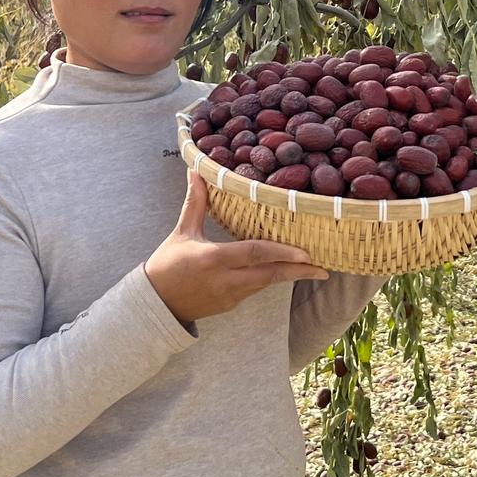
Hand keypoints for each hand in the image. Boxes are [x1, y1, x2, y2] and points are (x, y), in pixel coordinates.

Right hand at [145, 167, 328, 323]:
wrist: (154, 305)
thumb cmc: (167, 265)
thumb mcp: (182, 231)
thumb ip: (195, 202)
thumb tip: (196, 171)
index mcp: (213, 259)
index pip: (254, 253)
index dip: (281, 252)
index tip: (305, 252)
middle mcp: (225, 280)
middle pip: (269, 275)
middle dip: (298, 271)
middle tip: (323, 267)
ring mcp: (230, 296)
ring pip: (266, 284)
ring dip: (289, 275)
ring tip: (314, 268)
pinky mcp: (230, 305)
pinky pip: (255, 290)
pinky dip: (271, 280)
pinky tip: (286, 271)